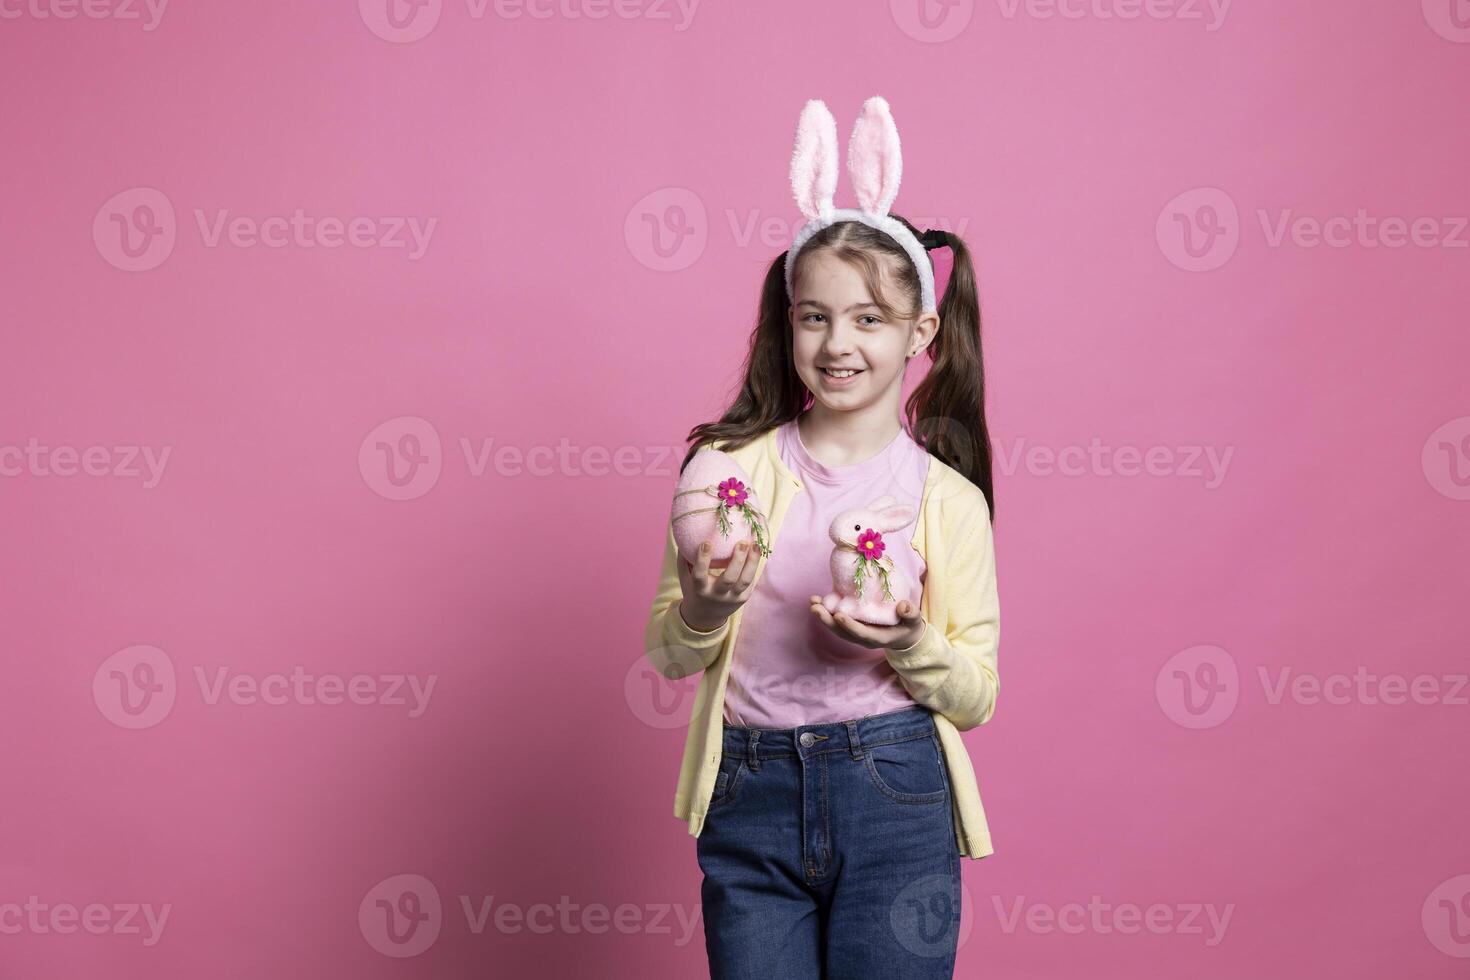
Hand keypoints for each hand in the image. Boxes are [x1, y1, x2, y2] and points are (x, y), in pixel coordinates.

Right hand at [677, 540, 761, 631]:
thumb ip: (684, 558)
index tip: (707, 542)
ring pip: (745, 581)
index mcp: (700, 589)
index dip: (703, 559)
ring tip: (755, 545)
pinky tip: (756, 552)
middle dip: (737, 560)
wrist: (705, 618)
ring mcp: (732, 598)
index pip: (700, 575)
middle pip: (729, 579)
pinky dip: (754, 566)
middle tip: (742, 542)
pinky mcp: (743, 598)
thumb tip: (684, 535)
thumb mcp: (685, 577)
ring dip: (752, 562)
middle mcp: (717, 595)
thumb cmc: (694, 590)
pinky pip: (750, 581)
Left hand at [809, 597, 926, 650]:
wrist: (904, 636)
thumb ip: (911, 613)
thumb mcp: (914, 621)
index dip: (849, 626)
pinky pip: (836, 621)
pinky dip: (826, 612)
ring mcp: (856, 633)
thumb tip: (903, 606)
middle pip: (842, 632)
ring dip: (823, 616)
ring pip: (836, 628)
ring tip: (813, 602)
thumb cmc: (909, 626)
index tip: (838, 615)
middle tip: (816, 608)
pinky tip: (817, 600)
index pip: (861, 633)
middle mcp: (863, 638)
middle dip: (828, 621)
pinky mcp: (852, 626)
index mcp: (878, 638)